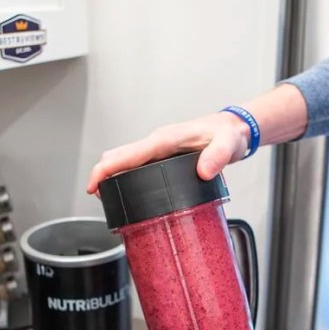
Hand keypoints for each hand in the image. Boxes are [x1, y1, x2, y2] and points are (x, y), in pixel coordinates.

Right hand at [86, 112, 250, 193]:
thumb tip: (203, 171)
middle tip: (99, 198)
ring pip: (126, 161)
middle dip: (103, 175)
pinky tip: (129, 193)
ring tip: (110, 200)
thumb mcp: (228, 144)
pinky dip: (126, 177)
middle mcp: (158, 143)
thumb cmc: (229, 134)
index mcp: (166, 140)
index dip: (105, 169)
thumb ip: (218, 156)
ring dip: (112, 176)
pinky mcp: (163, 157)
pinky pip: (137, 165)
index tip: (94, 185)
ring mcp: (159, 150)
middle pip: (119, 156)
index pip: (127, 154)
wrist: (234, 129)